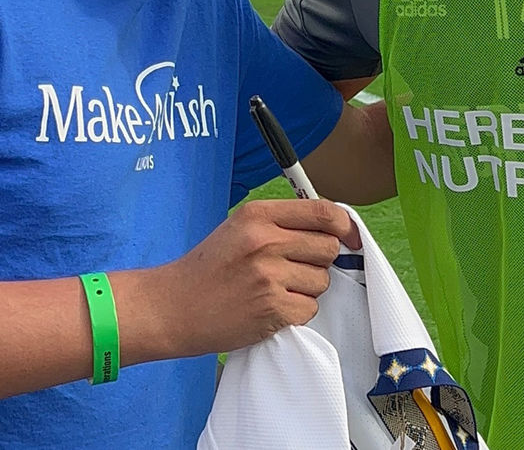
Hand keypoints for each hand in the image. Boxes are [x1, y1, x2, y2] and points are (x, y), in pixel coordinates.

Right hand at [159, 198, 360, 356]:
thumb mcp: (240, 227)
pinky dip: (296, 311)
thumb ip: (281, 222)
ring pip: (321, 281)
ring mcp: (269, 276)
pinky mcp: (271, 309)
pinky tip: (272, 307)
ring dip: (306, 288)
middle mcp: (265, 241)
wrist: (173, 307)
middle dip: (320, 260)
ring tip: (275, 289)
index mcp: (258, 215)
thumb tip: (330, 227)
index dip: (344, 224)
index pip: (321, 211)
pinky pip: (309, 308)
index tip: (350, 235)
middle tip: (295, 268)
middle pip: (328, 247)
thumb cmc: (208, 267)